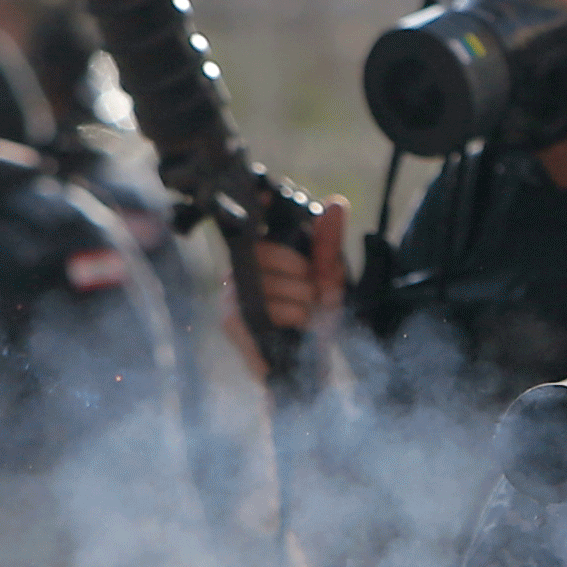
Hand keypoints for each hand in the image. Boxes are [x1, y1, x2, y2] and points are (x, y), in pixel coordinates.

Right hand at [227, 192, 350, 378]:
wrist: (308, 371)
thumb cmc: (315, 322)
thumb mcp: (330, 278)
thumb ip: (329, 243)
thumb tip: (336, 203)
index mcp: (258, 253)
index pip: (255, 220)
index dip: (262, 204)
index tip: (270, 195)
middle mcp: (238, 269)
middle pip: (267, 250)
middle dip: (302, 271)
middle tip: (313, 292)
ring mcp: (231, 294)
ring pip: (275, 281)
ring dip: (304, 299)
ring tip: (306, 314)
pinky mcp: (231, 319)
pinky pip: (271, 307)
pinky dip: (294, 317)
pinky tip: (295, 327)